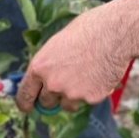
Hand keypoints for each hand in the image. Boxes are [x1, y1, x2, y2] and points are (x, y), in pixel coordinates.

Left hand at [15, 4, 131, 114]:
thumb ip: (48, 65)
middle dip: (53, 97)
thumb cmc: (87, 31)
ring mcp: (72, 93)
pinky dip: (91, 93)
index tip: (28, 107)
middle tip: (66, 83)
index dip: (25, 102)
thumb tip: (43, 80)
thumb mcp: (57, 44)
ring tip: (86, 74)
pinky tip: (99, 74)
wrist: (114, 34)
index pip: (24, 95)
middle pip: (46, 103)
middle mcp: (53, 83)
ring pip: (67, 105)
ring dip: (73, 96)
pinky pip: (87, 101)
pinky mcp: (91, 99)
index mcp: (40, 67)